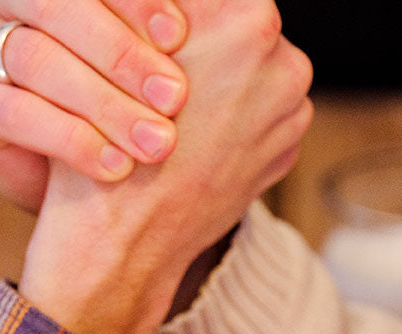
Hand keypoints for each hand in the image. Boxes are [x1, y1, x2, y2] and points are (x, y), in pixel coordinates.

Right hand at [0, 0, 189, 211]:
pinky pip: (11, 111)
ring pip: (35, 56)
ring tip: (153, 144)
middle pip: (59, 3)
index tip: (181, 37)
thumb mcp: (152, 64)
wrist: (77, 201)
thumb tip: (236, 10)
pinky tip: (112, 168)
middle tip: (174, 98)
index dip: (134, 1)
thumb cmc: (123, 114)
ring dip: (101, 103)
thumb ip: (173, 33)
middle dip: (122, 52)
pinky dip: (68, 140)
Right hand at [19, 0, 312, 333]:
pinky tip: (195, 141)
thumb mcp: (128, 44)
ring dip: (223, 80)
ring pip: (256, 69)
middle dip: (208, 44)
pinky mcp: (286, 149)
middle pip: (244, 25)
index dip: (178, 17)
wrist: (124, 242)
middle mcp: (282, 61)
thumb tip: (176, 10)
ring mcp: (290, 111)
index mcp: (246, 20)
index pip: (216, 1)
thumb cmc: (110, 143)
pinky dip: (232, 119)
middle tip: (163, 72)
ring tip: (176, 113)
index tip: (164, 35)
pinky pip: (261, 113)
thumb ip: (161, 11)